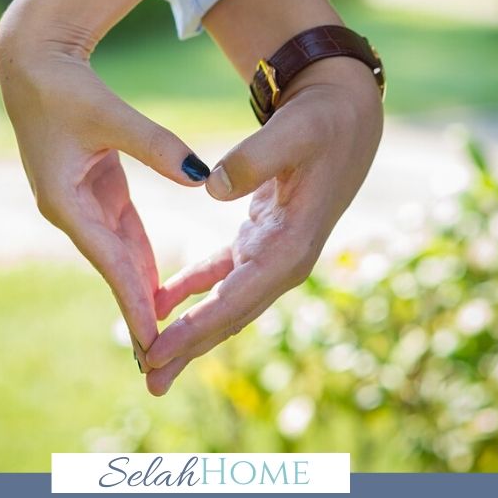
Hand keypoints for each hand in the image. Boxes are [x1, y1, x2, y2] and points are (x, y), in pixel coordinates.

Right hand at [0, 12, 209, 358]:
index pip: (109, 260)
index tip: (152, 340)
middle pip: (112, 267)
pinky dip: (140, 256)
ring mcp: (80, 201)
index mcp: (64, 200)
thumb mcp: (110, 115)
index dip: (132, 300)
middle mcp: (69, 209)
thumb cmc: (64, 87)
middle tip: (161, 357)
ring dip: (140, 288)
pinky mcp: (92, 186)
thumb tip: (199, 179)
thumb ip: (155, 146)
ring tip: (164, 333)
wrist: (34, 63)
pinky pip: (122, 230)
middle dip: (136, 310)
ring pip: (118, 253)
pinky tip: (159, 283)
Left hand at [144, 59, 382, 393]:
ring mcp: (273, 253)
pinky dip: (192, 289)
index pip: (236, 298)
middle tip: (150, 382)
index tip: (159, 351)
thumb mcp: (293, 132)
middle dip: (190, 349)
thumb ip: (254, 158)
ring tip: (152, 363)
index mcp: (292, 245)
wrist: (347, 115)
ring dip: (190, 331)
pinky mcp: (262, 239)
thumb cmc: (323, 123)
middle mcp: (284, 261)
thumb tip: (210, 187)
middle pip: (230, 316)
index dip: (196, 328)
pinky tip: (162, 304)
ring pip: (224, 303)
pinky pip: (221, 275)